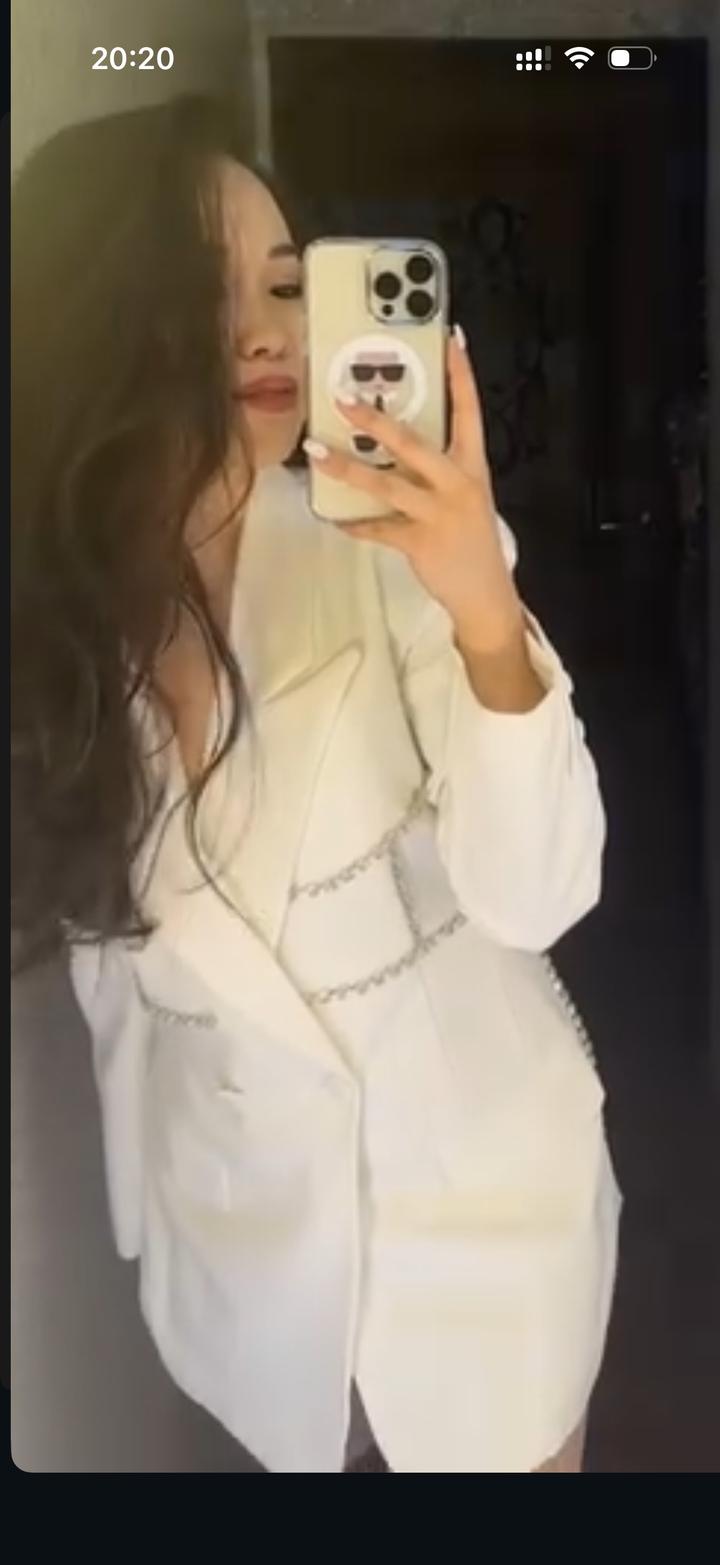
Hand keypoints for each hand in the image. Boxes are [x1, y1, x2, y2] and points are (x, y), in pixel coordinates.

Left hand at [302, 325, 523, 652]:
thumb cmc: (470, 538)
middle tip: (342, 396)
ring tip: (316, 451)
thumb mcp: (466, 494)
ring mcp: (438, 513)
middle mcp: (457, 483)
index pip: (469, 410)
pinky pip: (377, 529)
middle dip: (375, 420)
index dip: (460, 374)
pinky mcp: (420, 542)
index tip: (449, 337)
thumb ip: (437, 467)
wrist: (485, 593)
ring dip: (347, 467)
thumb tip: (393, 440)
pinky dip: (354, 524)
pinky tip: (334, 518)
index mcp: (472, 465)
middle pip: (413, 443)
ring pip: (386, 484)